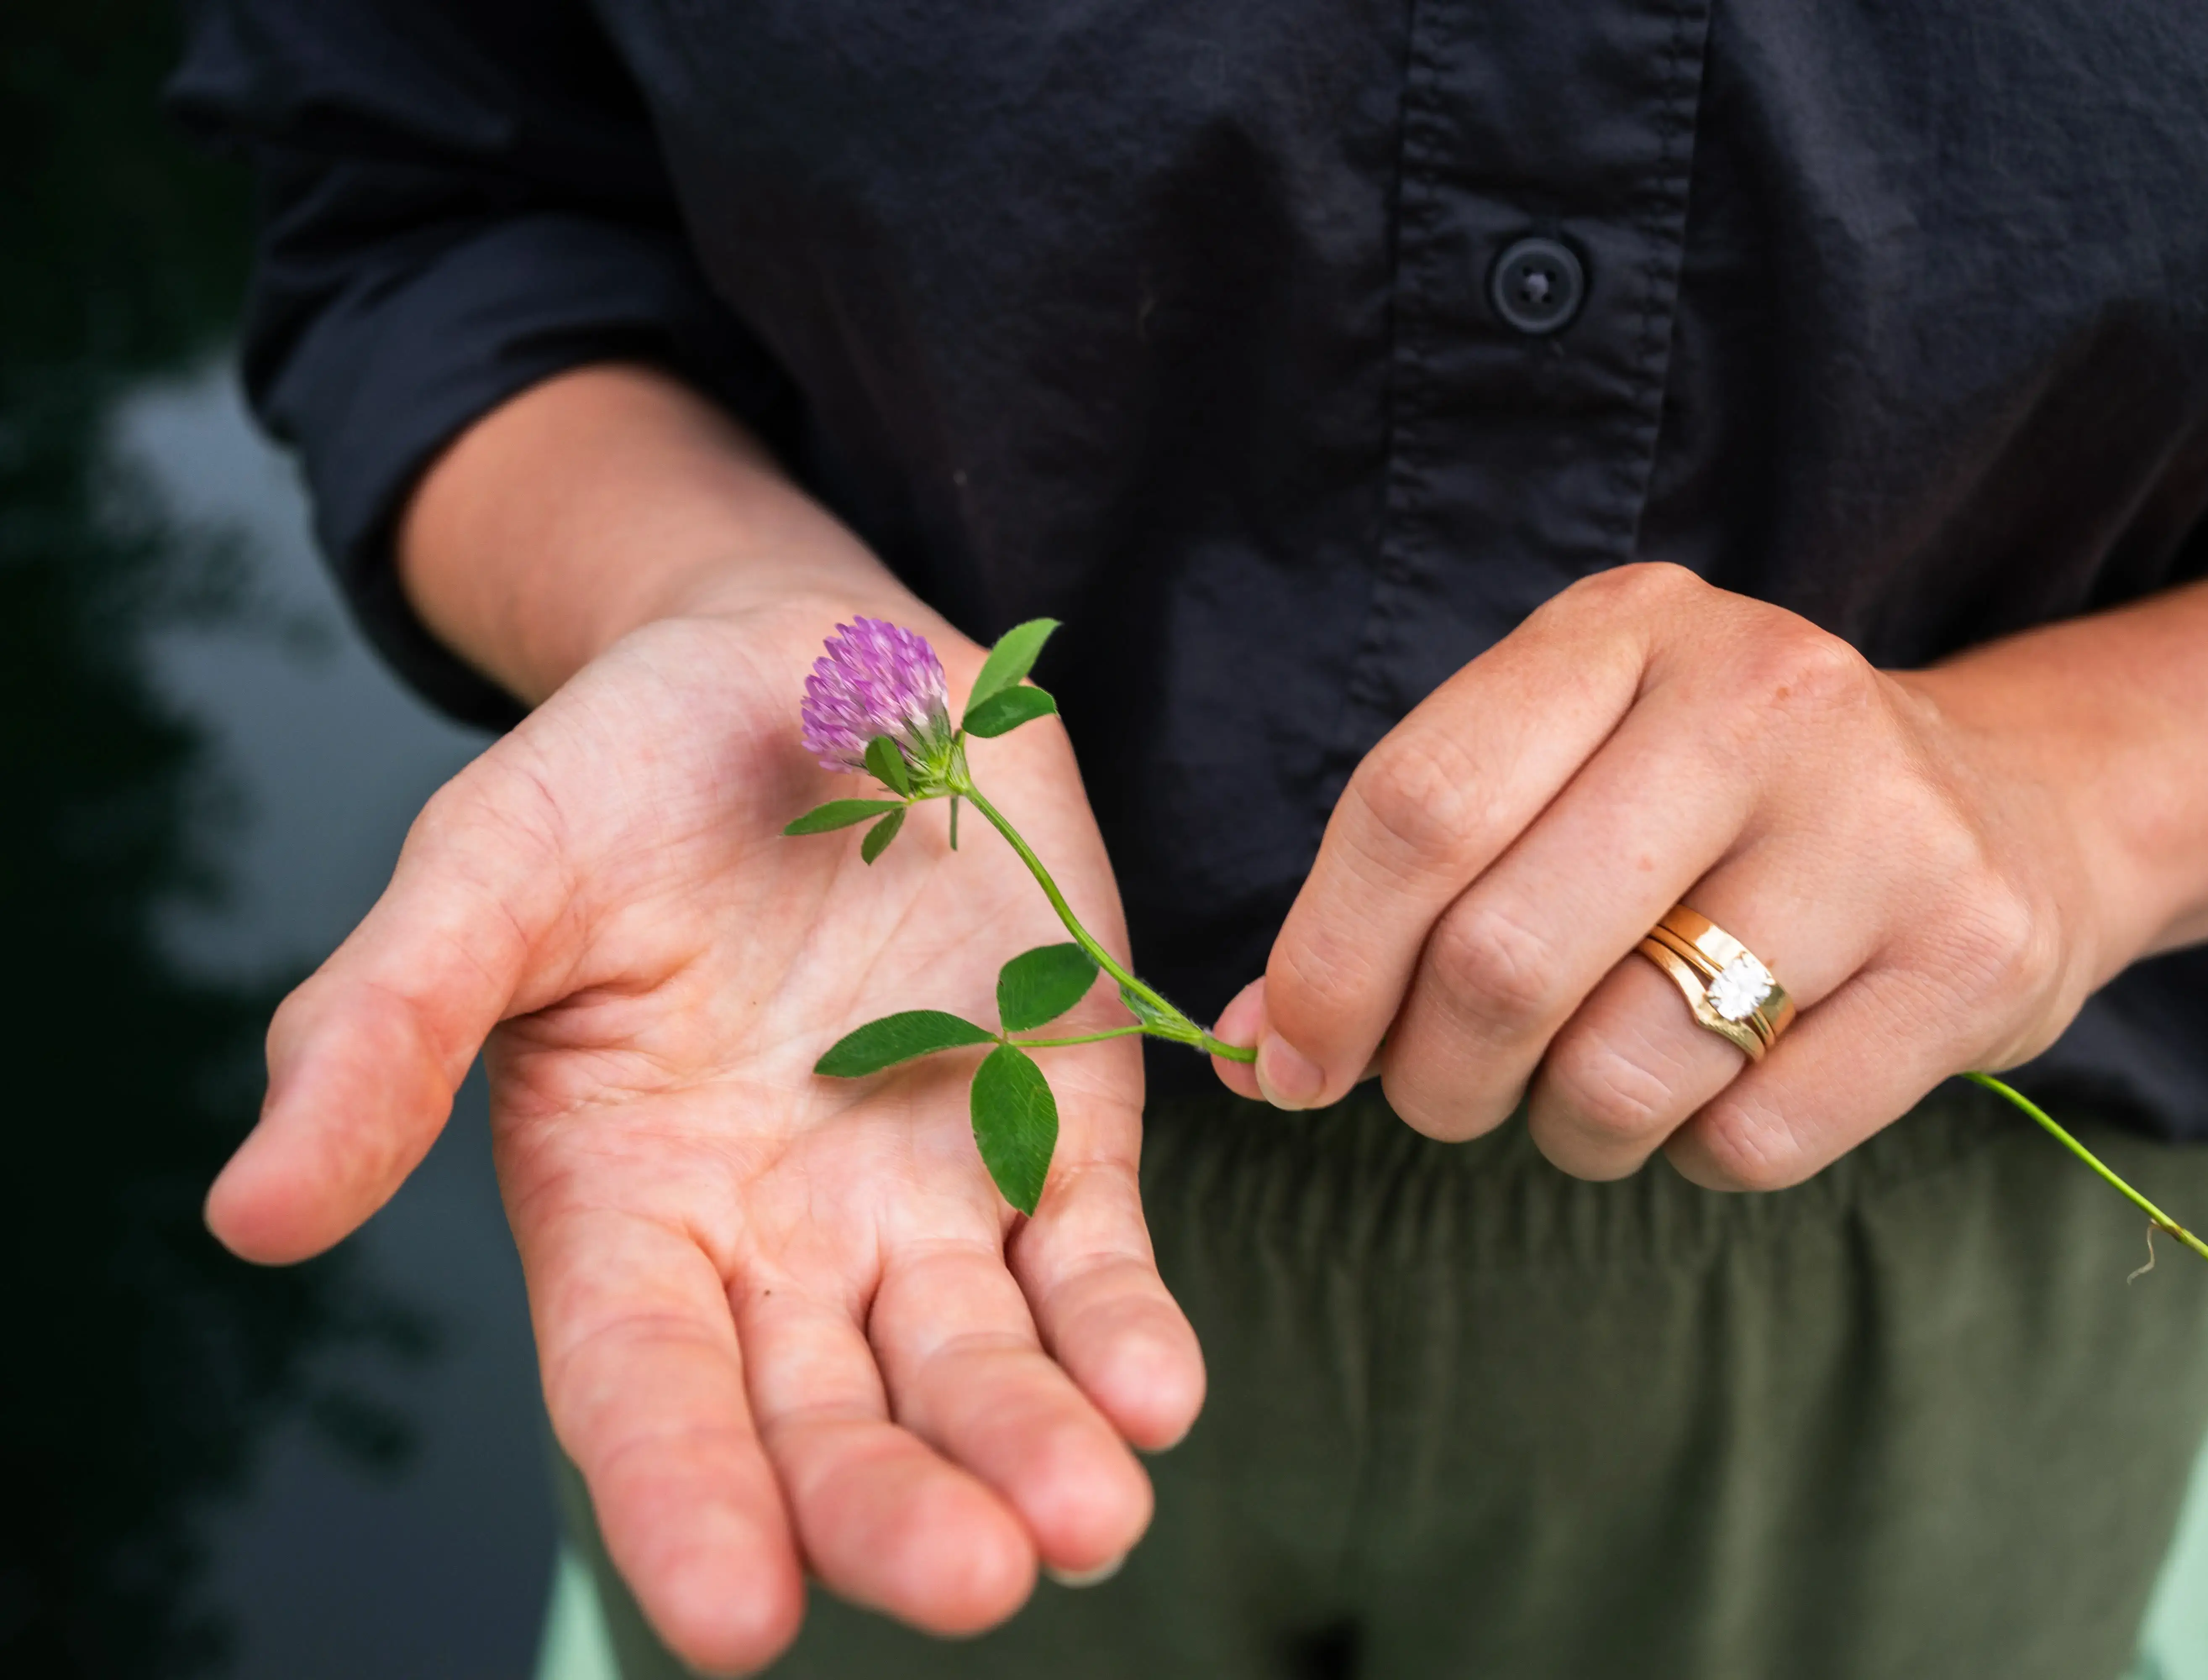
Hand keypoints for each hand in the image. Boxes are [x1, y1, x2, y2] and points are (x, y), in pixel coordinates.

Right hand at [206, 596, 1201, 1673]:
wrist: (801, 664)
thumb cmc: (618, 774)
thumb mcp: (483, 875)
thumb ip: (382, 1034)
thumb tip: (253, 1214)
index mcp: (624, 1209)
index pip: (642, 1395)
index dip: (683, 1505)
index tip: (734, 1621)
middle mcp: (778, 1239)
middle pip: (829, 1417)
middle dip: (889, 1507)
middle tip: (965, 1582)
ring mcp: (925, 1193)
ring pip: (978, 1363)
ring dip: (1034, 1447)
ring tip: (1089, 1521)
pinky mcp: (1050, 1122)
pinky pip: (1092, 1252)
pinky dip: (1124, 1326)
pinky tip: (1162, 1394)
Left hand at [1212, 559, 2207, 1189]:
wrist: (2008, 804)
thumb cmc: (1727, 805)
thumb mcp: (1567, 773)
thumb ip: (1409, 886)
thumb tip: (1260, 1046)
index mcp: (1625, 630)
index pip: (1415, 810)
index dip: (1325, 963)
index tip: (1289, 1058)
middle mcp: (1759, 698)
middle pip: (1500, 958)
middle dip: (1434, 1076)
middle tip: (1444, 1096)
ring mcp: (1881, 824)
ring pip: (1619, 1071)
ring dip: (1568, 1126)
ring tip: (1598, 1083)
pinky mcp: (1968, 954)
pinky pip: (1751, 1139)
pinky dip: (1698, 1151)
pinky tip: (1727, 1081)